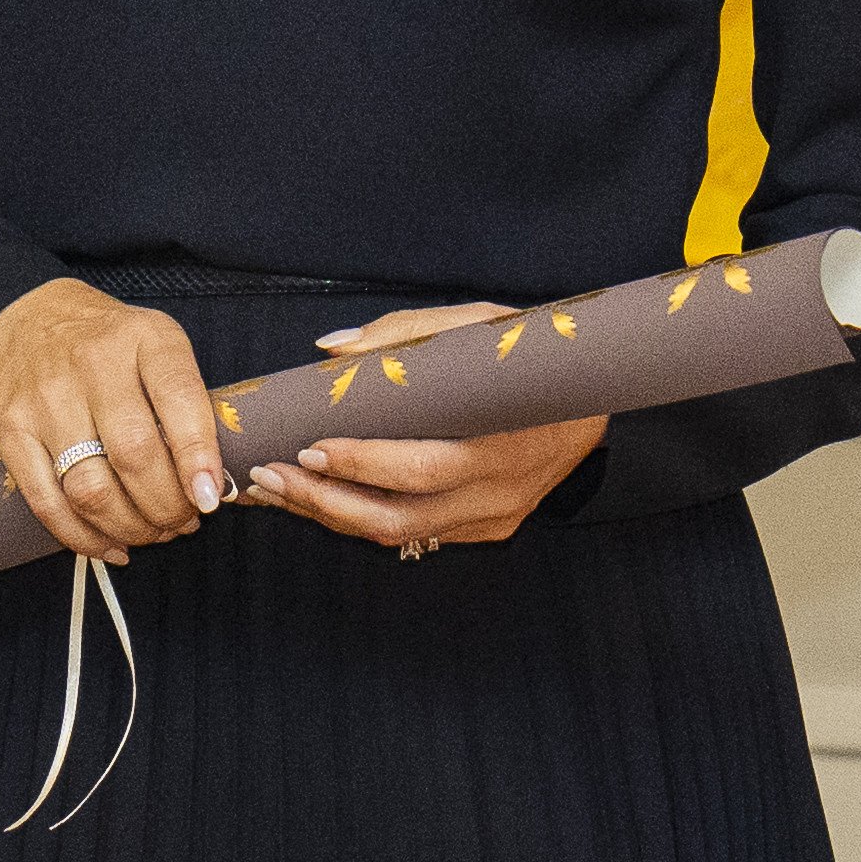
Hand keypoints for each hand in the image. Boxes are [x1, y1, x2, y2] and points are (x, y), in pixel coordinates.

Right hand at [0, 279, 225, 559]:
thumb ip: (190, 406)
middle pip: (134, 455)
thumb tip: (212, 489)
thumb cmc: (114, 349)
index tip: (210, 498)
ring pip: (91, 487)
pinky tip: (112, 546)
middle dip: (167, 506)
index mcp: (144, 338)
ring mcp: (45, 398)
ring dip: (130, 526)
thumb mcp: (161, 350)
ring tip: (152, 533)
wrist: (35, 322)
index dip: (198, 458)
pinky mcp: (10, 430)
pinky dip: (83, 537)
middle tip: (183, 522)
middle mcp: (92, 363)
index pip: (179, 398)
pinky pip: (47, 502)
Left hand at [239, 303, 603, 555]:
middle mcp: (497, 493)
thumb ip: (407, 334)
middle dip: (322, 499)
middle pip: (396, 516)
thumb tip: (332, 352)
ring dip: (330, 515)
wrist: (593, 401)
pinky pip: (417, 533)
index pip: (419, 469)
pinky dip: (363, 518)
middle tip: (267, 476)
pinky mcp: (490, 530)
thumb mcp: (481, 326)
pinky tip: (323, 499)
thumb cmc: (531, 358)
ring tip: (278, 491)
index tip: (307, 446)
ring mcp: (494, 518)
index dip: (360, 464)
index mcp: (501, 445)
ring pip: (398, 535)